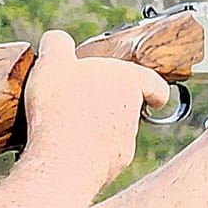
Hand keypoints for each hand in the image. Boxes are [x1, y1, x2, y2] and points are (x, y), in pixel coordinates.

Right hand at [22, 29, 170, 193]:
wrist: (61, 162)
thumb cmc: (62, 108)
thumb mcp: (52, 62)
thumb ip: (57, 44)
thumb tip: (58, 41)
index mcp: (127, 81)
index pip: (153, 81)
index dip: (154, 86)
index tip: (155, 93)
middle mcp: (132, 114)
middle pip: (129, 105)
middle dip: (110, 103)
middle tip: (83, 100)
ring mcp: (124, 143)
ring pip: (115, 131)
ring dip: (97, 127)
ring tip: (66, 123)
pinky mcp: (111, 166)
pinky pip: (101, 154)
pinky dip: (87, 150)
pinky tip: (64, 146)